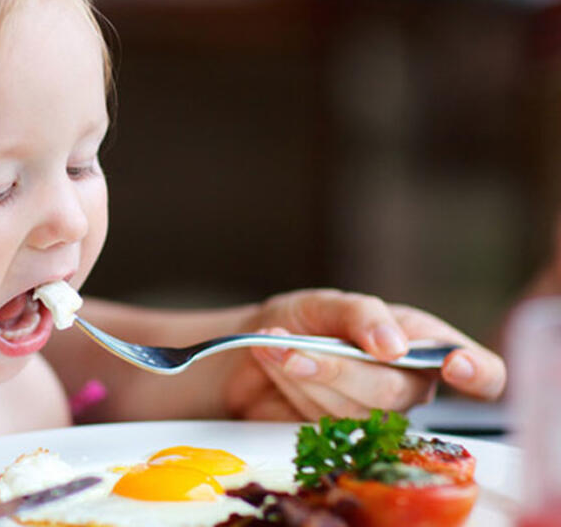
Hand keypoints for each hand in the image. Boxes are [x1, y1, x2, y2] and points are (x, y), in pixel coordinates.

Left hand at [223, 289, 505, 420]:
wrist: (257, 345)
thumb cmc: (305, 320)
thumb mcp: (329, 302)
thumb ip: (362, 315)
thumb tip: (395, 345)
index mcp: (424, 344)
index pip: (483, 373)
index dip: (479, 373)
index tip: (455, 366)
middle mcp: (409, 384)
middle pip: (393, 391)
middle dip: (339, 368)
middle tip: (296, 348)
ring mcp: (376, 415)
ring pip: (351, 409)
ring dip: (306, 374)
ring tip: (278, 346)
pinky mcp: (340, 436)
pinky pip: (321, 421)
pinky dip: (291, 386)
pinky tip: (275, 361)